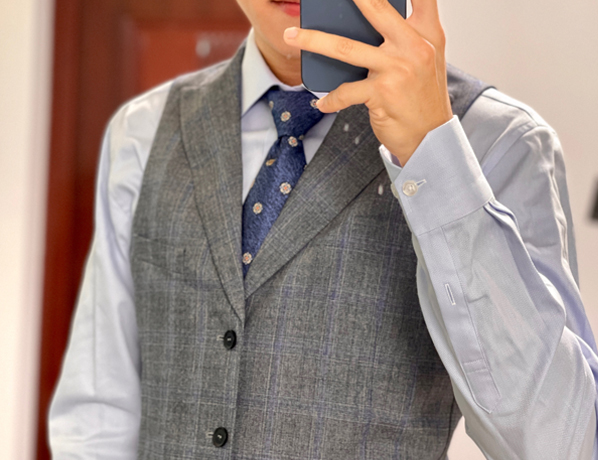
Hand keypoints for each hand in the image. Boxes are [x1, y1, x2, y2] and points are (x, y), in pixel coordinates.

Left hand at [283, 0, 452, 165]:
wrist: (430, 138)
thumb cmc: (421, 97)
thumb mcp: (425, 59)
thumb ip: (405, 34)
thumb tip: (363, 21)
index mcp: (427, 33)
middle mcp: (414, 46)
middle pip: (375, 8)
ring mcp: (397, 69)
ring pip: (345, 47)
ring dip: (313, 41)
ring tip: (291, 36)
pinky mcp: (381, 93)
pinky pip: (345, 91)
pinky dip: (331, 99)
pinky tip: (323, 102)